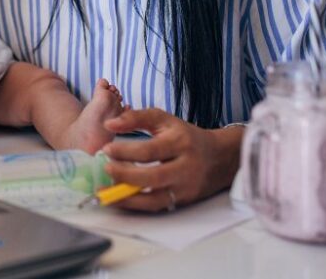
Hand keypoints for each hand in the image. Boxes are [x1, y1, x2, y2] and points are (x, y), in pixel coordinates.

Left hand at [100, 109, 240, 211]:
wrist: (219, 158)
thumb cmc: (185, 136)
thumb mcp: (164, 120)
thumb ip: (136, 118)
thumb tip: (110, 125)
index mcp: (180, 143)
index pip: (151, 150)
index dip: (126, 151)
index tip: (106, 150)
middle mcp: (185, 167)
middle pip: (153, 177)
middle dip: (125, 176)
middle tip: (106, 170)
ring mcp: (185, 187)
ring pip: (155, 199)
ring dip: (127, 197)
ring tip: (106, 191)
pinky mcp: (183, 201)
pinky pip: (157, 207)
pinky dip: (136, 206)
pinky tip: (118, 199)